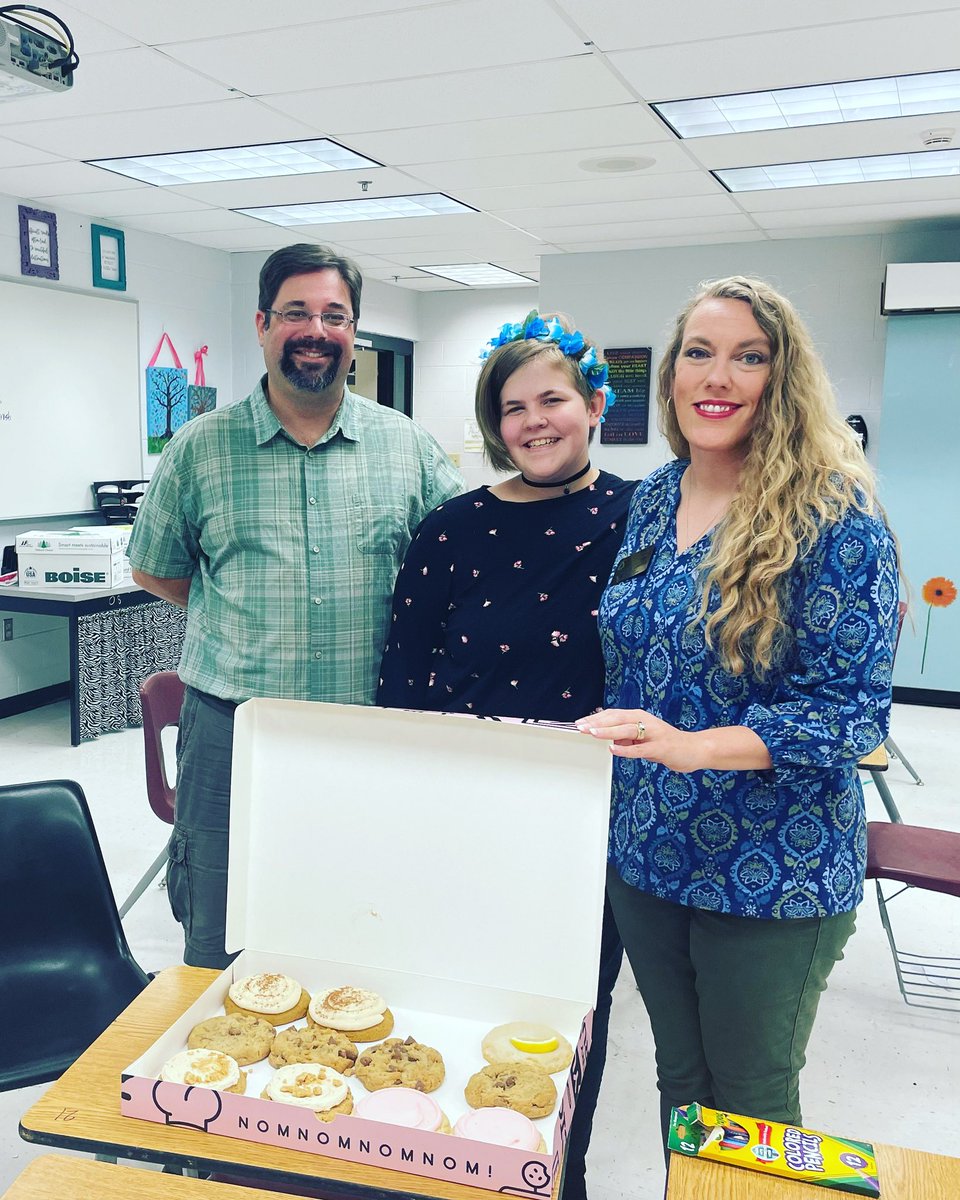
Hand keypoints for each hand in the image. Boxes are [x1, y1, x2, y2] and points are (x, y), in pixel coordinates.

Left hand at [576, 708, 705, 772]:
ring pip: (627, 730)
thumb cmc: (667, 743)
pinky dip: (625, 749)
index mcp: (640, 717)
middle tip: (580, 726)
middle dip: (597, 722)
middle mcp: (646, 721)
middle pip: (617, 718)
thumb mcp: (644, 738)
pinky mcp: (660, 748)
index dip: (596, 718)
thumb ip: (628, 738)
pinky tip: (613, 750)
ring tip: (592, 733)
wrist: (694, 749)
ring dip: (608, 731)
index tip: (580, 722)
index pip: (613, 714)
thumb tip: (611, 740)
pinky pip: (640, 749)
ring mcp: (653, 734)